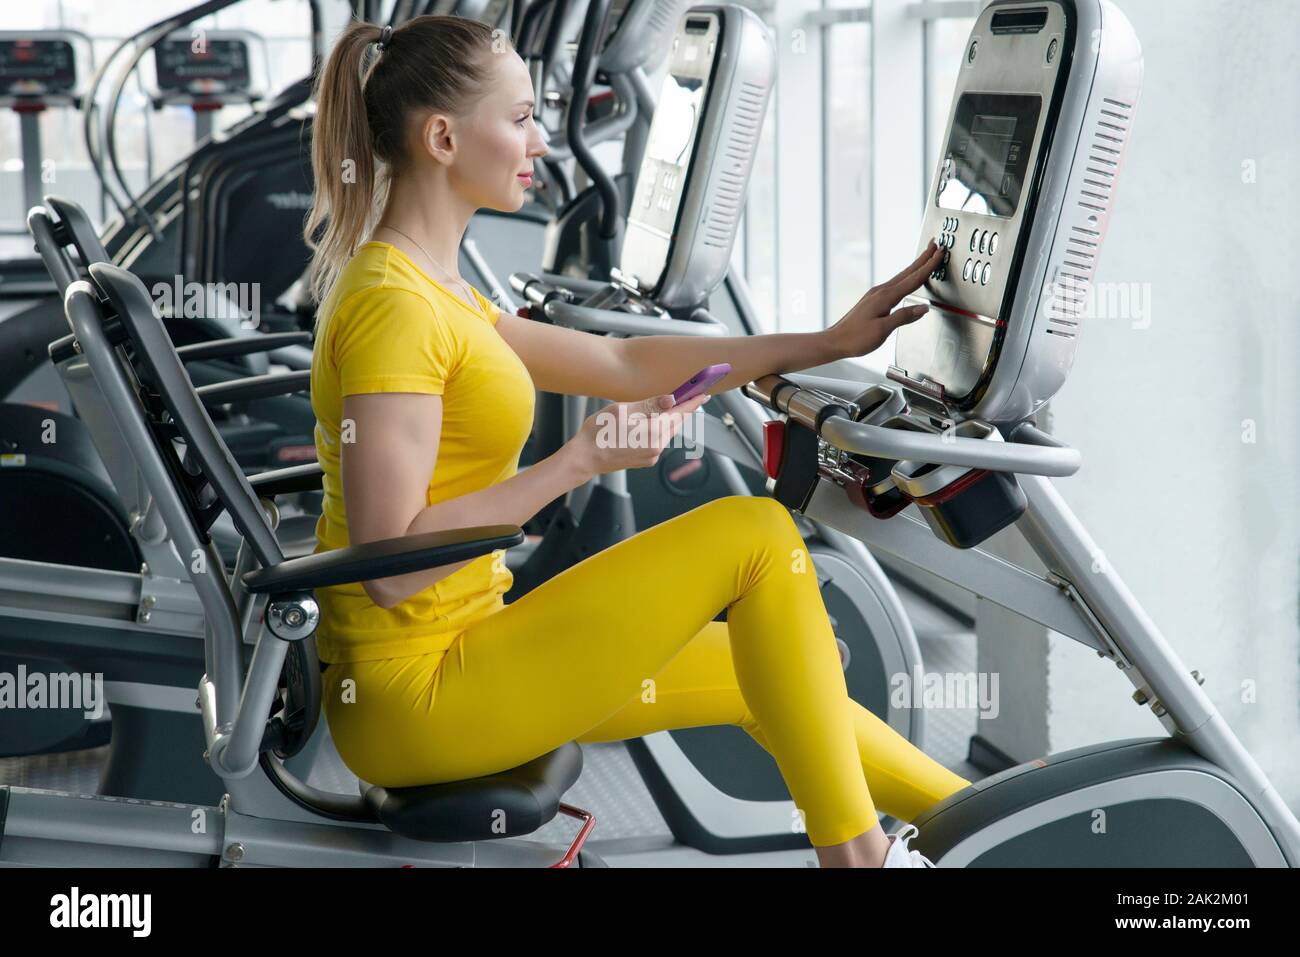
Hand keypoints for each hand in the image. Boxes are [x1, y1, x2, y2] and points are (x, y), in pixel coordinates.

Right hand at [566, 391, 710, 478]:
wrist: (585, 458)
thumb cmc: (598, 432)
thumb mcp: (622, 410)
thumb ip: (649, 404)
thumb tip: (671, 399)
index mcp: (653, 430)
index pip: (680, 412)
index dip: (692, 402)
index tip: (703, 394)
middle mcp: (658, 445)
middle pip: (676, 423)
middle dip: (683, 410)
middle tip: (691, 397)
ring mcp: (653, 455)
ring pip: (668, 432)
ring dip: (669, 420)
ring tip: (668, 407)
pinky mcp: (647, 460)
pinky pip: (659, 441)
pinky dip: (660, 430)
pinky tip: (651, 423)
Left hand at [824, 240, 942, 359]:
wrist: (835, 341)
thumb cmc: (856, 338)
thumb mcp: (883, 330)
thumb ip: (904, 317)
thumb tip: (924, 308)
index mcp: (885, 297)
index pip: (913, 279)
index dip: (928, 266)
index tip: (940, 253)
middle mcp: (881, 291)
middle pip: (908, 272)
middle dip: (923, 258)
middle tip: (935, 244)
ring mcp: (876, 294)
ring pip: (901, 277)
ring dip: (915, 266)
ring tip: (925, 257)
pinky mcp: (873, 300)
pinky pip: (895, 284)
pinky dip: (906, 278)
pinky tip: (907, 279)